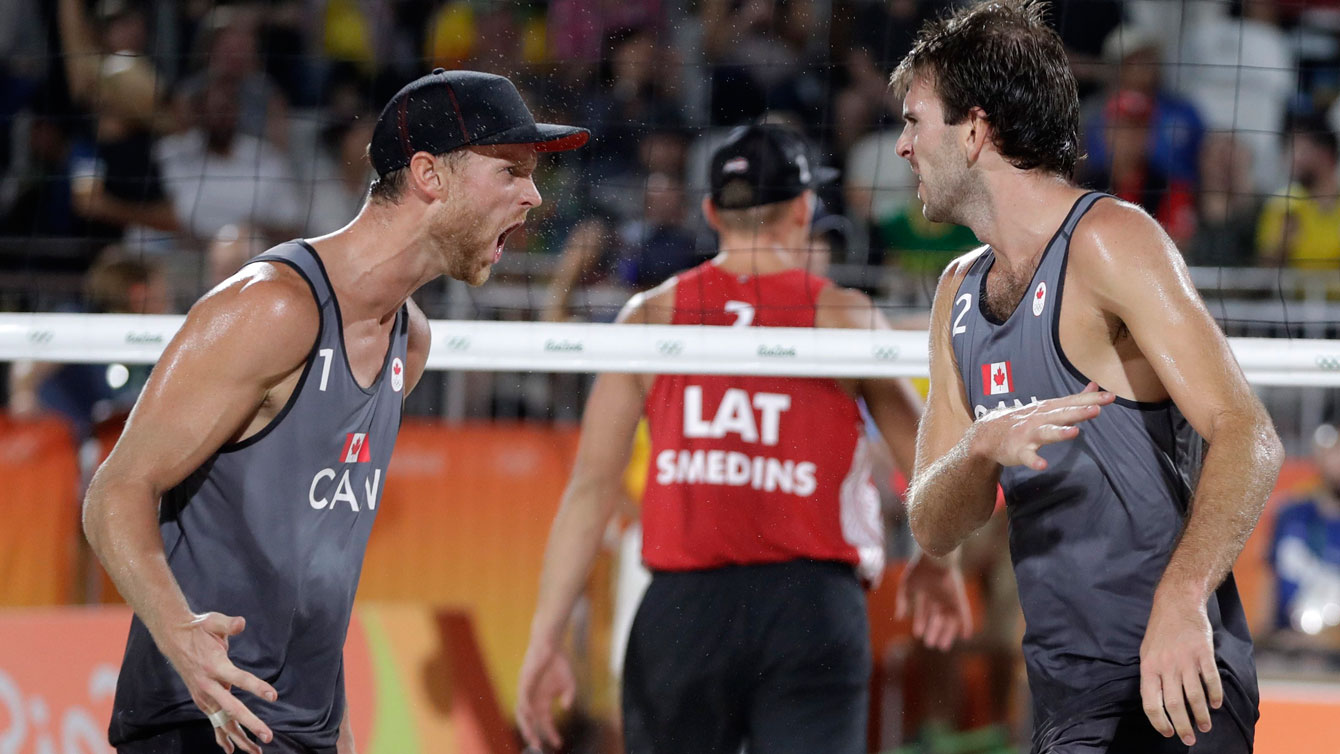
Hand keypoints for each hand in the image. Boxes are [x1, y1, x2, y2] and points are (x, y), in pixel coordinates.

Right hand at [159, 612, 277, 753]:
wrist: (173, 638)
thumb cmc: (199, 629)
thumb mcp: (213, 621)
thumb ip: (229, 624)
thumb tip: (241, 623)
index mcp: (215, 666)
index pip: (239, 678)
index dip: (256, 687)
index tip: (273, 696)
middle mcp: (208, 685)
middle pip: (232, 708)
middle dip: (251, 723)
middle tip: (268, 736)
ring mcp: (204, 695)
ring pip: (223, 721)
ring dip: (240, 737)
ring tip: (256, 751)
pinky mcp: (202, 700)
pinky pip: (214, 722)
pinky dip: (223, 736)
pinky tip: (232, 749)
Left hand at [515, 636, 575, 751]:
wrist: (550, 646)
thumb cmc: (559, 664)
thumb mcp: (569, 684)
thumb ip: (569, 696)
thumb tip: (566, 708)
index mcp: (542, 701)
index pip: (545, 722)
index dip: (551, 733)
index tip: (558, 744)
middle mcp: (532, 699)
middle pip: (530, 722)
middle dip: (534, 735)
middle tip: (539, 747)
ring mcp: (526, 692)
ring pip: (523, 714)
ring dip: (526, 726)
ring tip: (532, 737)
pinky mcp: (523, 683)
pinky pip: (522, 699)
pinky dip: (525, 709)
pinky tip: (531, 716)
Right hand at [895, 549, 972, 650]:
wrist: (936, 560)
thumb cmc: (920, 570)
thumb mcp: (906, 587)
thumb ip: (902, 602)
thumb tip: (899, 618)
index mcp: (926, 591)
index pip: (923, 610)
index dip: (921, 622)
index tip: (918, 634)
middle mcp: (938, 596)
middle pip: (937, 617)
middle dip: (933, 630)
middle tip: (930, 644)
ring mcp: (950, 597)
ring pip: (950, 619)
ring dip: (947, 632)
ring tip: (943, 646)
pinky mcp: (959, 598)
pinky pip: (964, 614)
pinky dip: (966, 624)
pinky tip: (965, 635)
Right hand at [970, 383, 1112, 470]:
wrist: (988, 434)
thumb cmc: (1023, 420)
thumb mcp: (1049, 406)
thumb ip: (1073, 399)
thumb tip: (1095, 386)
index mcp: (1049, 408)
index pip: (1072, 402)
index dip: (1091, 400)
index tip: (1111, 397)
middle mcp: (1039, 419)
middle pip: (1061, 415)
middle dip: (1078, 412)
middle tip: (1096, 410)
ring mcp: (1028, 434)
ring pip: (1046, 433)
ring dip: (1059, 432)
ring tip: (1074, 432)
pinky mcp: (1019, 450)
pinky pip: (1027, 457)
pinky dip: (1034, 460)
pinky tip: (1042, 465)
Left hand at [1139, 593, 1222, 746]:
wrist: (1177, 603)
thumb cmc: (1160, 631)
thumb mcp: (1147, 652)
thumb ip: (1152, 677)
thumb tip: (1159, 706)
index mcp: (1148, 667)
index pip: (1151, 703)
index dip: (1159, 722)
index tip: (1168, 733)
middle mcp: (1166, 665)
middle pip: (1175, 704)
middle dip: (1183, 726)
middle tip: (1189, 739)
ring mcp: (1186, 659)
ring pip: (1195, 696)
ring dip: (1201, 715)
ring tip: (1205, 726)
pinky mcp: (1203, 653)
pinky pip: (1211, 680)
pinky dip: (1215, 695)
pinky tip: (1215, 704)